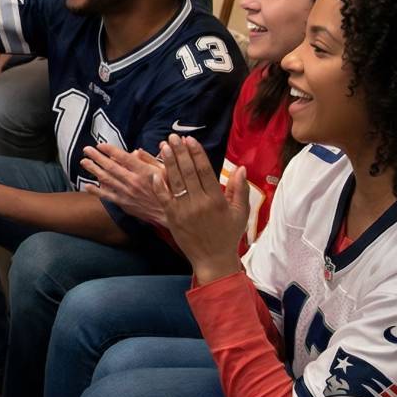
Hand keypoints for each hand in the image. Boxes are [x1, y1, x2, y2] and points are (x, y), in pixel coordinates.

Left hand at [81, 143, 167, 226]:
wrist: (171, 213)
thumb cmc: (171, 189)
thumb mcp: (166, 170)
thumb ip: (150, 159)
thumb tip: (136, 151)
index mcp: (144, 172)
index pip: (123, 157)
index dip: (110, 150)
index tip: (100, 145)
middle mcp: (133, 182)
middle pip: (111, 167)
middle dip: (97, 157)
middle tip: (86, 150)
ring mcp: (127, 193)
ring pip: (107, 179)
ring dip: (94, 170)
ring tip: (84, 162)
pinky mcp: (125, 203)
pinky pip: (108, 196)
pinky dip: (97, 191)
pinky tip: (87, 186)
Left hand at [154, 134, 247, 283]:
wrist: (213, 259)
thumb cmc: (228, 235)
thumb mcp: (241, 213)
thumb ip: (239, 189)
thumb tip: (241, 168)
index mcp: (216, 200)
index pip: (205, 171)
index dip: (196, 153)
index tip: (190, 140)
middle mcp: (199, 203)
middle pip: (188, 172)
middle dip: (180, 152)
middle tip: (174, 137)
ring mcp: (184, 210)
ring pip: (175, 182)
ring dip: (168, 162)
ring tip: (164, 146)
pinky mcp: (172, 218)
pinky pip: (164, 198)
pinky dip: (159, 185)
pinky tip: (154, 171)